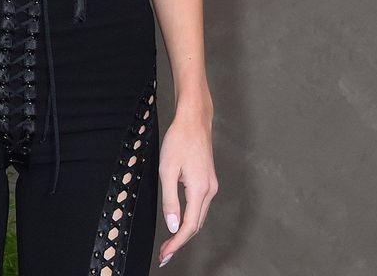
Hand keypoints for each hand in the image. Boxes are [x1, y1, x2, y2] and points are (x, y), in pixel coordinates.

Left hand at [156, 109, 216, 265]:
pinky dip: (190, 218)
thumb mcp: (167, 170)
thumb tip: (173, 225)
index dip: (177, 242)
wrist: (194, 121)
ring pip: (199, 216)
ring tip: (169, 242)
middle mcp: (210, 191)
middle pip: (196, 224)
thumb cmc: (179, 141)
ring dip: (185, 231)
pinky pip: (200, 206)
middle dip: (180, 241)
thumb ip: (170, 200)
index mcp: (200, 190)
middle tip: (165, 254)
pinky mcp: (208, 181)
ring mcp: (211, 186)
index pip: (189, 225)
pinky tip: (179, 222)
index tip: (166, 254)